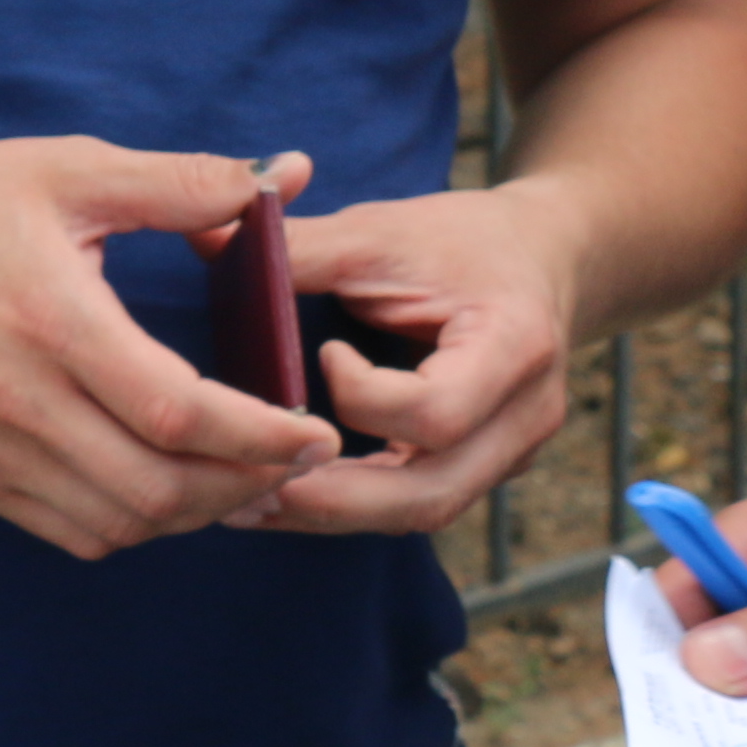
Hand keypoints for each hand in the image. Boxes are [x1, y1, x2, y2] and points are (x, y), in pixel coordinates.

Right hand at [0, 139, 336, 557]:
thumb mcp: (71, 170)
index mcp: (53, 322)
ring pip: (121, 523)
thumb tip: (285, 176)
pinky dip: (139, 524)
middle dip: (248, 486)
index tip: (314, 432)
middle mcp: (18, 403)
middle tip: (300, 461)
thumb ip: (182, 181)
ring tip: (250, 478)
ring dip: (199, 514)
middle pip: (157, 488)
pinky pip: (75, 533)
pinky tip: (174, 487)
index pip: (177, 412)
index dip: (260, 436)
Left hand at [246, 179, 593, 535]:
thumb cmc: (464, 238)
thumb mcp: (387, 231)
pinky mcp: (487, 468)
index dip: (363, 397)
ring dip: (335, 514)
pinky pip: (420, 504)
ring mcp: (513, 452)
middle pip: (431, 494)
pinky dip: (355, 504)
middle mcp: (527, 414)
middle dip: (332, 500)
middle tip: (245, 492)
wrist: (544, 256)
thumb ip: (302, 247)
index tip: (326, 352)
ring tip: (250, 504)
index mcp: (516, 345)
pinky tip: (290, 493)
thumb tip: (203, 239)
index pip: (434, 413)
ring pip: (424, 513)